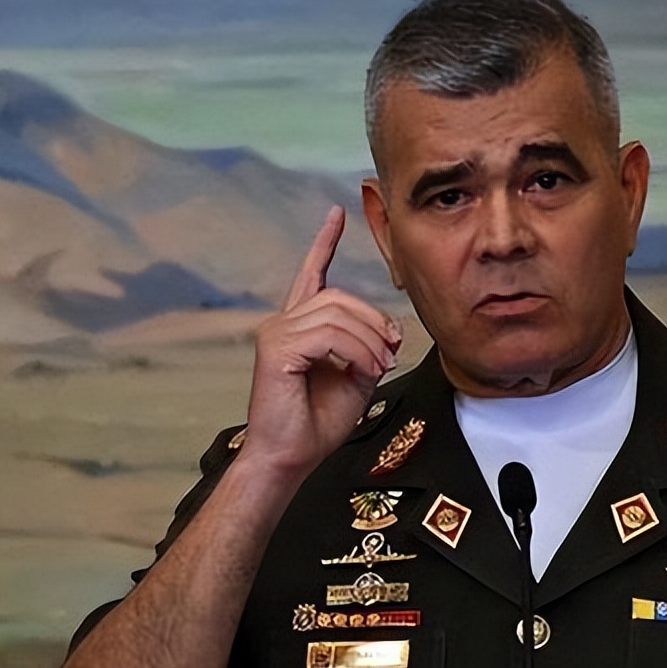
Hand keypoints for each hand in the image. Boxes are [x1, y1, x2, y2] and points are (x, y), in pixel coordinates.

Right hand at [240, 205, 401, 478]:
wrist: (291, 455)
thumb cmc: (318, 423)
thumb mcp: (356, 378)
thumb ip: (368, 348)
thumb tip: (390, 332)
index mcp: (301, 326)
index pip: (312, 273)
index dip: (324, 242)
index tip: (337, 212)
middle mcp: (283, 322)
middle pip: (340, 296)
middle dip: (375, 322)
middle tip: (390, 353)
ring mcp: (276, 331)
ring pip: (338, 314)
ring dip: (369, 341)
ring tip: (377, 367)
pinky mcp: (276, 346)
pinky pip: (329, 334)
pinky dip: (355, 351)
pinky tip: (361, 370)